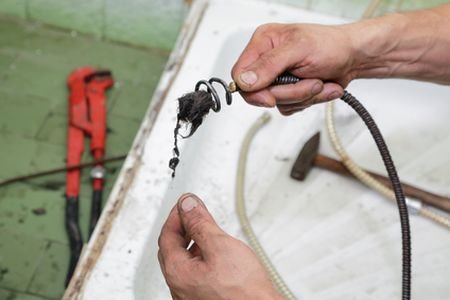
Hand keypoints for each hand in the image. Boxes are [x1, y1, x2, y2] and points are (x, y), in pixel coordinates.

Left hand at [158, 193, 281, 299]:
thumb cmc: (245, 292)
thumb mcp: (220, 246)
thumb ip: (200, 223)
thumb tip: (187, 205)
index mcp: (177, 273)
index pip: (167, 235)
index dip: (177, 214)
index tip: (187, 203)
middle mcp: (179, 288)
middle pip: (173, 249)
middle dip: (183, 227)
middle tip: (195, 213)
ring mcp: (191, 297)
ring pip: (185, 262)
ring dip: (193, 242)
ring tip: (208, 231)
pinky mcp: (205, 299)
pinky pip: (196, 274)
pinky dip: (201, 258)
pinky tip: (216, 254)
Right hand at [231, 23, 354, 114]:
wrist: (354, 57)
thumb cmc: (331, 45)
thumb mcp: (298, 50)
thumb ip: (269, 65)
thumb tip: (244, 80)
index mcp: (263, 43)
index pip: (240, 74)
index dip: (253, 90)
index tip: (271, 96)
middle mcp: (267, 60)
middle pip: (259, 93)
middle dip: (289, 93)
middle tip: (309, 81)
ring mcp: (278, 78)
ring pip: (277, 103)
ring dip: (303, 96)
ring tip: (319, 81)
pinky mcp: (289, 91)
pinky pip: (289, 107)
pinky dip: (308, 101)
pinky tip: (320, 86)